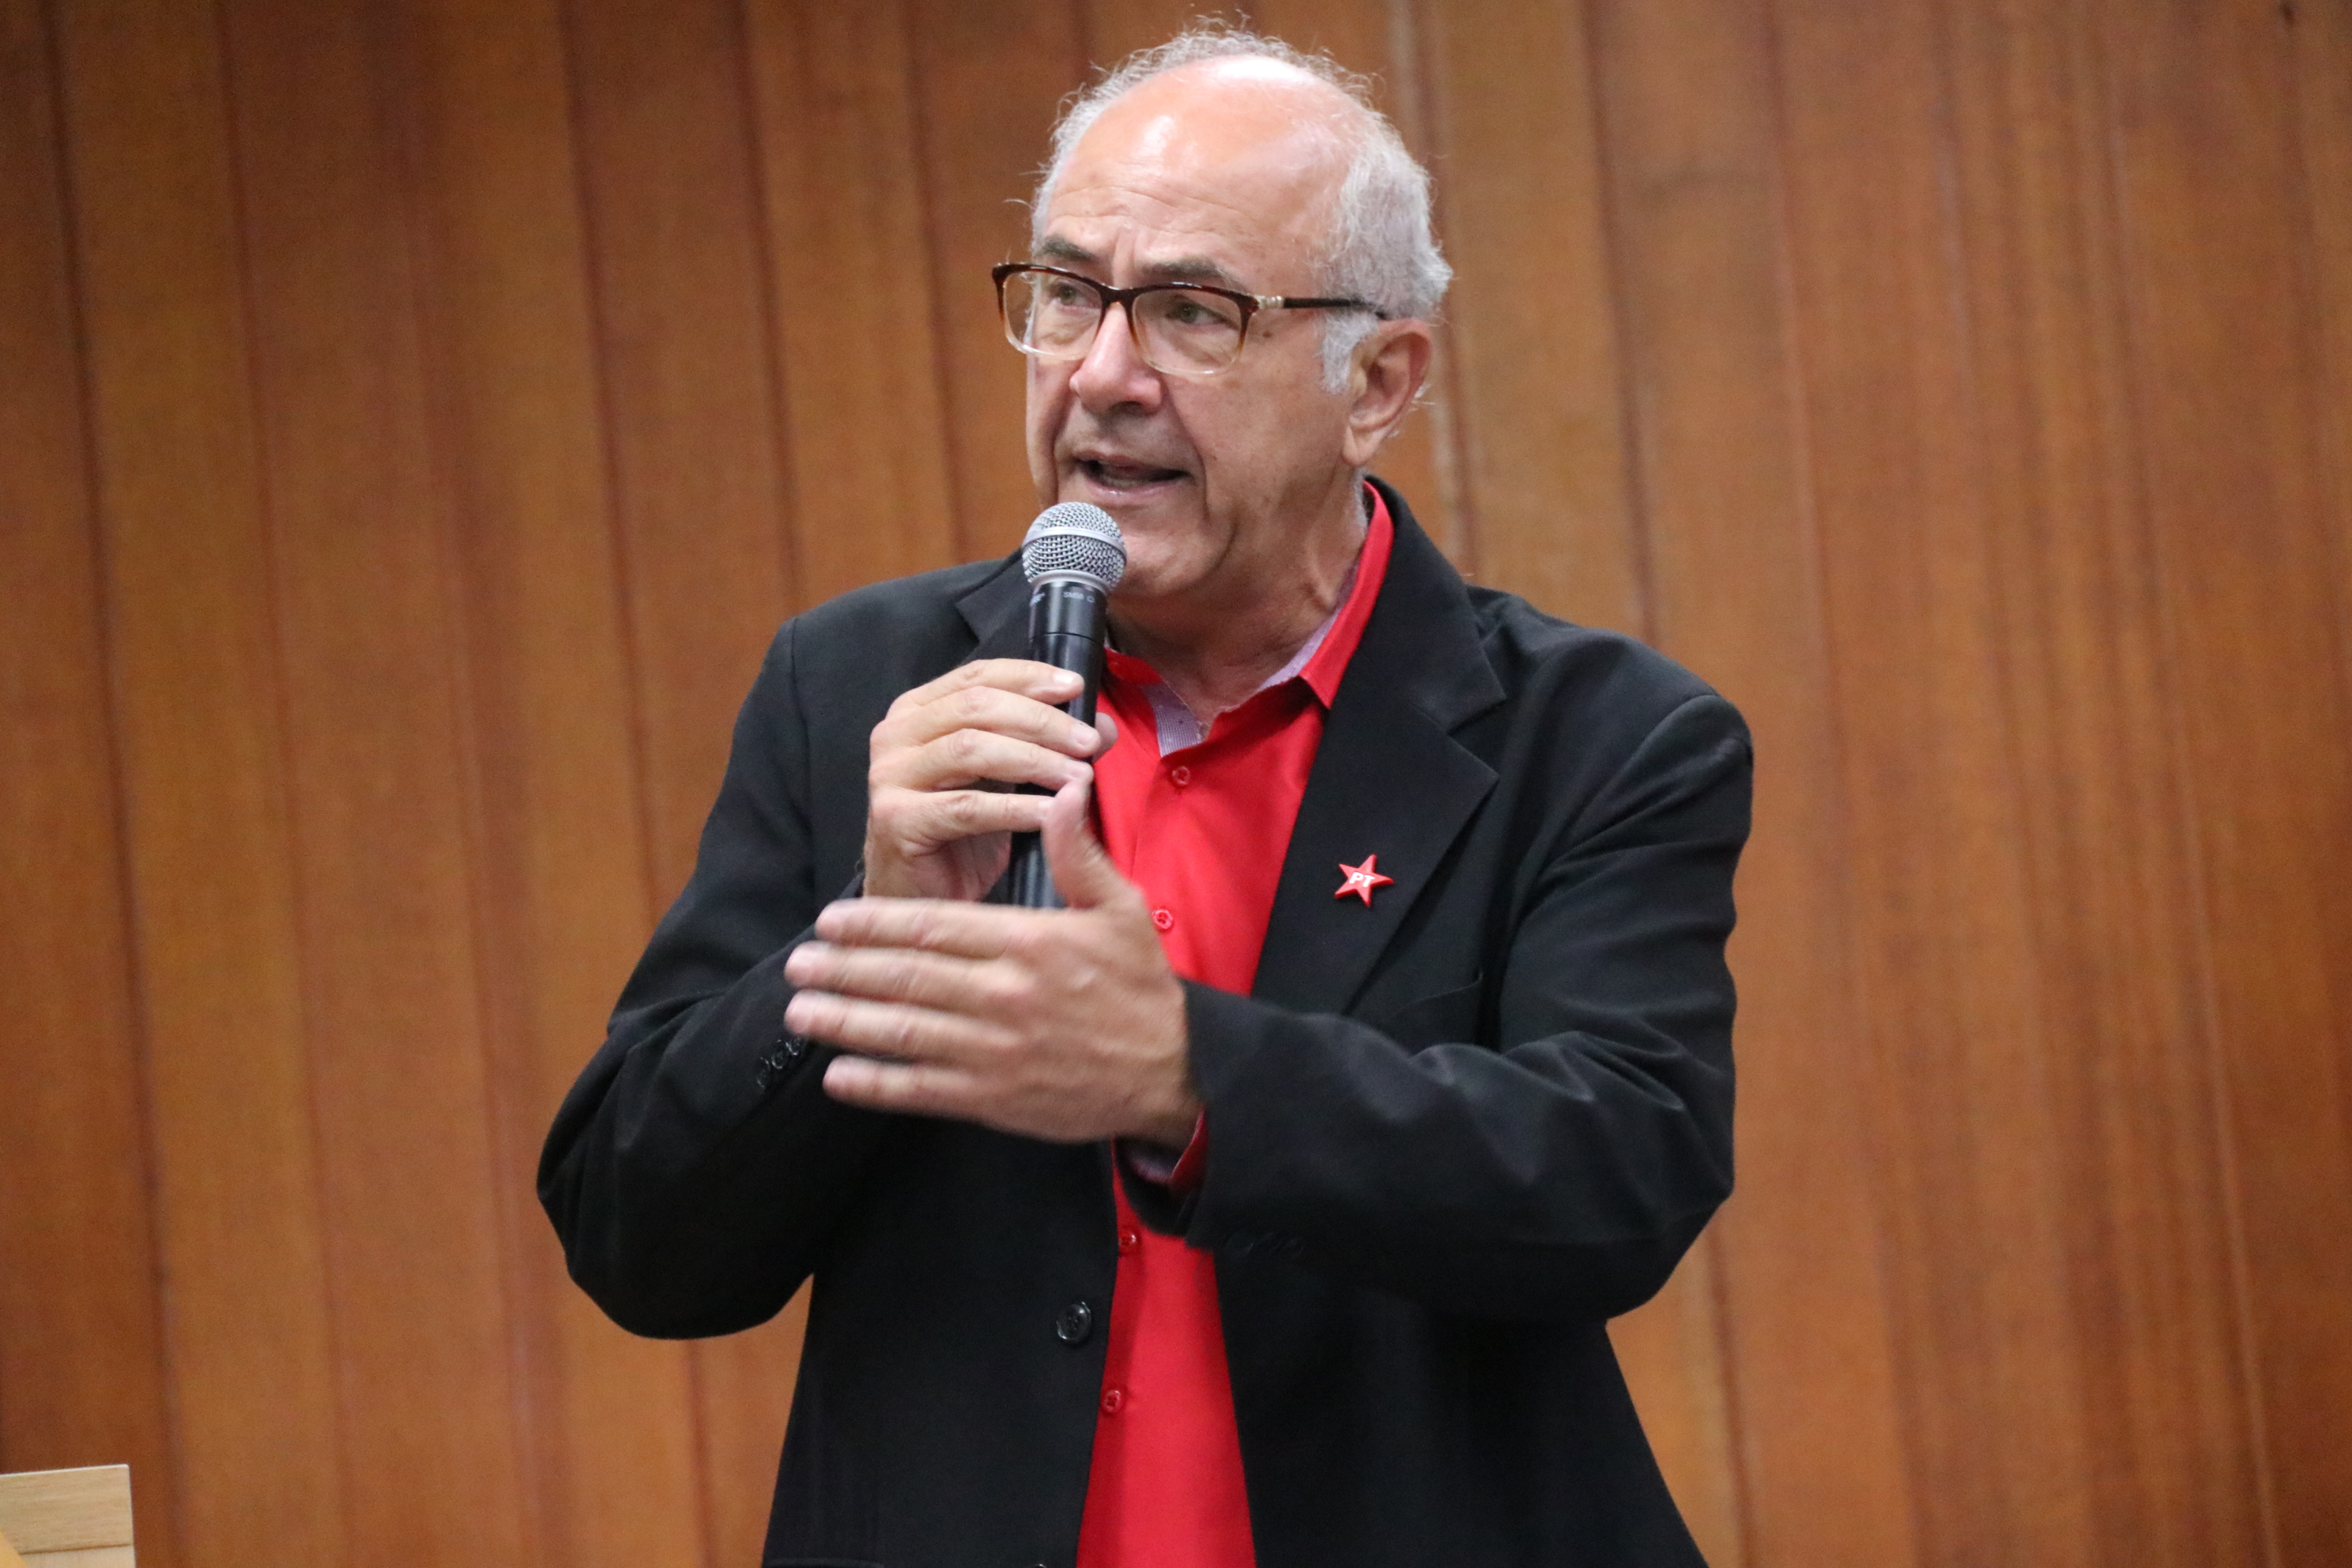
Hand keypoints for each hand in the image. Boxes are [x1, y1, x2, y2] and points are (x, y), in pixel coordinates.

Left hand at [787, 782, 1199, 1145]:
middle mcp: (1004, 997)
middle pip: (905, 977)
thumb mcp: (1121, 909)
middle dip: (843, 970)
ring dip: (845, 1022)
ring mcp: (995, 1052)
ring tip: (800, 1011)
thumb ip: (1080, 853)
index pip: (934, 926)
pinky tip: (838, 1075)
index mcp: (1029, 944)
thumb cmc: (1141, 987)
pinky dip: (876, 1085)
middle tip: (796, 963)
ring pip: (903, 1033)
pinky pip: (922, 1090)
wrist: (1170, 1073)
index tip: (831, 918)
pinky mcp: (995, 1099)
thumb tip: (1062, 788)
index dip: (874, 923)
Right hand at [863, 658, 1112, 900]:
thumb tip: (1102, 727)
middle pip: (977, 707)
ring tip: (1079, 778)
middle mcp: (895, 735)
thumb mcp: (1009, 780)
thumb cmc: (963, 835)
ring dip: (1035, 760)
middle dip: (1042, 722)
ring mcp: (889, 776)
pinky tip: (1052, 814)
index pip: (977, 675)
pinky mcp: (895, 820)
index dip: (1029, 677)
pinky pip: (967, 806)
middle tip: (1087, 742)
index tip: (1075, 688)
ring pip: (971, 750)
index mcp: (917, 711)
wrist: (921, 898)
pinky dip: (1016, 808)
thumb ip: (1048, 746)